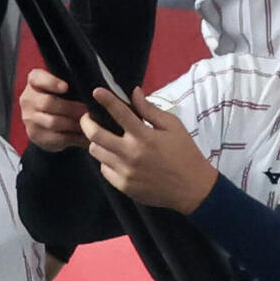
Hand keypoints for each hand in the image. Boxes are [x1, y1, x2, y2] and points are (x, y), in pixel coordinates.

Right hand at [19, 68, 88, 151]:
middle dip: (70, 108)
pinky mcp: (35, 135)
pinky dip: (73, 137)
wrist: (46, 119)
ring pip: (53, 122)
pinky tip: (85, 136)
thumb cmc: (61, 96)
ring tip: (89, 124)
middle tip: (87, 111)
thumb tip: (93, 90)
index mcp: (34, 81)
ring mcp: (29, 118)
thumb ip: (72, 83)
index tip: (65, 87)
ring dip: (73, 124)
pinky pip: (56, 137)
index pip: (38, 78)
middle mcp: (28, 99)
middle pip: (48, 103)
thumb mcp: (64, 85)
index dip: (51, 82)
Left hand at [82, 86, 217, 213]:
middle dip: (87, 122)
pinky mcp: (123, 186)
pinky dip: (106, 160)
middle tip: (88, 117)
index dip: (105, 99)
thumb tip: (134, 93)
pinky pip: (104, 169)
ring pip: (96, 152)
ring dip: (96, 142)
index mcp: (144, 136)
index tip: (96, 92)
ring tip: (104, 138)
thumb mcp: (173, 126)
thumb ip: (150, 110)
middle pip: (95, 134)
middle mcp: (130, 153)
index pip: (119, 112)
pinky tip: (115, 157)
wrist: (192, 188)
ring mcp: (125, 171)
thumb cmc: (185, 153)